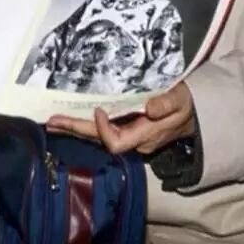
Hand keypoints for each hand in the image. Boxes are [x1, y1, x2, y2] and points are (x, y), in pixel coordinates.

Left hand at [45, 83, 194, 154]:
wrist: (191, 114)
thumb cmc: (186, 105)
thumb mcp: (182, 100)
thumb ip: (167, 104)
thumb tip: (149, 107)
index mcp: (146, 135)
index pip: (116, 142)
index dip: (103, 130)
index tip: (98, 110)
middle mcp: (134, 140)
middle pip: (99, 141)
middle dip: (75, 130)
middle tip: (52, 122)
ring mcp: (129, 136)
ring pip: (98, 137)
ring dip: (75, 128)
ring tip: (53, 122)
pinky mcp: (127, 130)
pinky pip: (102, 131)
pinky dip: (85, 125)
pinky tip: (71, 121)